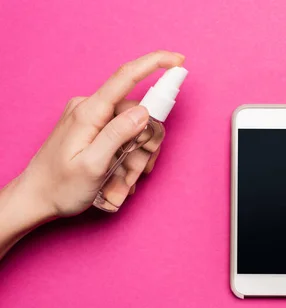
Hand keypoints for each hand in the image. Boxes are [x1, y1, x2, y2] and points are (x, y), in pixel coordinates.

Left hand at [21, 50, 184, 217]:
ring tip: (123, 179)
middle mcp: (89, 107)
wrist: (36, 198)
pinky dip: (127, 154)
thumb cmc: (61, 187)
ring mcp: (89, 117)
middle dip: (145, 143)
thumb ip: (117, 135)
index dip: (155, 64)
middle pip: (137, 113)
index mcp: (89, 112)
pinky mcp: (90, 127)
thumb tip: (144, 111)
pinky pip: (121, 133)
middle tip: (135, 173)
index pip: (126, 77)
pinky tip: (118, 173)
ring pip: (132, 127)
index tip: (178, 61)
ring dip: (136, 154)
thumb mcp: (92, 166)